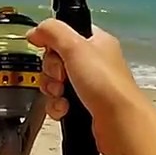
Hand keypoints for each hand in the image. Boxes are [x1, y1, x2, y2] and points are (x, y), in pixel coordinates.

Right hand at [27, 18, 150, 154]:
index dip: (52, 42)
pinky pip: (59, 102)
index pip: (65, 33)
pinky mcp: (83, 106)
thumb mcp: (76, 47)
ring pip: (55, 83)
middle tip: (61, 76)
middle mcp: (92, 63)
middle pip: (55, 60)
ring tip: (62, 95)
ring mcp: (88, 86)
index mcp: (96, 43)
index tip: (46, 48)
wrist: (119, 123)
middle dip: (51, 71)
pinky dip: (57, 106)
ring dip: (52, 90)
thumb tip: (36, 31)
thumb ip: (52, 32)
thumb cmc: (107, 84)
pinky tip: (65, 109)